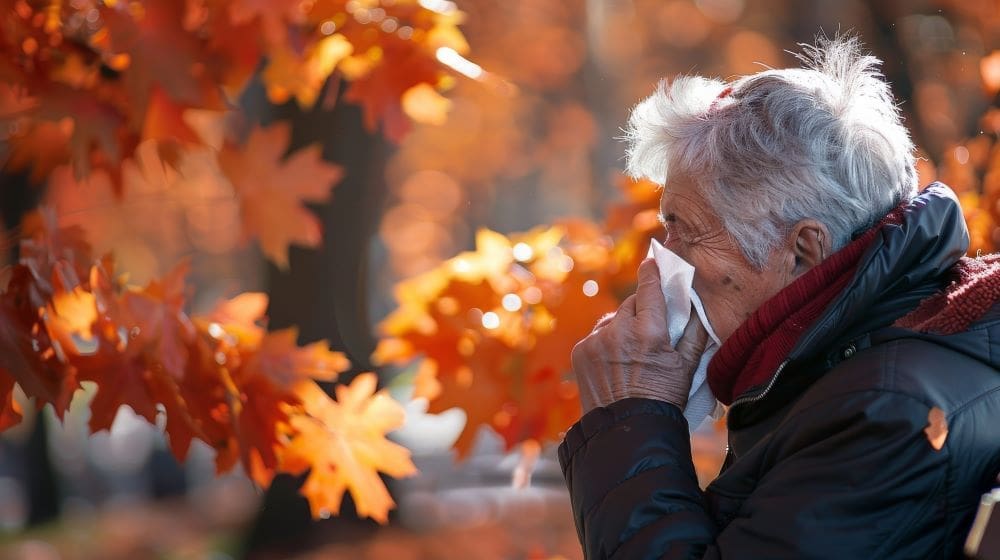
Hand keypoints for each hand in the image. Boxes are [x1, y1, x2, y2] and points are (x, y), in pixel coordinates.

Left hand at [571, 258, 708, 413]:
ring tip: (633, 351)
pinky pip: (598, 335)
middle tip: (651, 325)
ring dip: (623, 326)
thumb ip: (695, 330)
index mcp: (649, 332)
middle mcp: (619, 331)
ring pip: (613, 319)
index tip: (652, 261)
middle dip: (642, 309)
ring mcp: (596, 340)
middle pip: (632, 304)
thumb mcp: (688, 366)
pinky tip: (617, 361)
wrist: (627, 430)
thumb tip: (696, 301)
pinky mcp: (581, 351)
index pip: (649, 289)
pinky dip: (607, 342)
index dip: (651, 272)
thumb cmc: (664, 398)